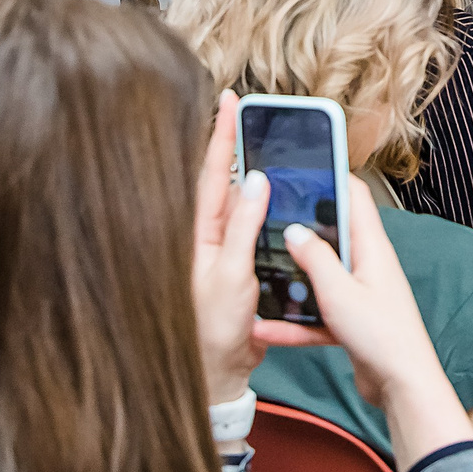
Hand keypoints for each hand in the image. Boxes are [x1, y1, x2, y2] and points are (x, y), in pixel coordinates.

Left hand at [190, 91, 270, 402]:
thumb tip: (256, 182)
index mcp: (200, 232)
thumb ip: (243, 227)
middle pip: (223, 178)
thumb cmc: (213, 329)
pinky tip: (272, 190)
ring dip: (249, 169)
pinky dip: (261, 202)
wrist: (217, 371)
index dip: (223, 134)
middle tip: (245, 109)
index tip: (230, 100)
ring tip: (259, 138)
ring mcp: (221, 248)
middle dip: (234, 142)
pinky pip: (249, 222)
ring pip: (237, 198)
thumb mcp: (231, 275)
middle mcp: (208, 235)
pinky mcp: (236, 262)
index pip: (213, 172)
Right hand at [266, 191, 470, 470]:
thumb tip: (294, 230)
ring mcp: (358, 292)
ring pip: (318, 276)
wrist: (402, 386)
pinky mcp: (350, 320)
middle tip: (266, 218)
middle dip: (299, 227)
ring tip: (258, 271)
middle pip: (330, 234)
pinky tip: (265, 328)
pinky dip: (294, 320)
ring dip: (291, 278)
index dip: (331, 175)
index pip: (355, 196)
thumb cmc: (383, 337)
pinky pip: (316, 312)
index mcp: (372, 247)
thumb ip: (316, 260)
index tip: (302, 165)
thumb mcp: (340, 294)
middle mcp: (366, 264)